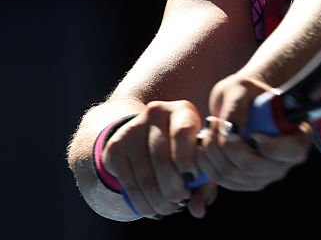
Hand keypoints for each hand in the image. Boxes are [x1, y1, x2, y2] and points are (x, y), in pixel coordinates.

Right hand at [99, 100, 216, 218]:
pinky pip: (129, 182)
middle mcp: (155, 113)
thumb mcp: (198, 159)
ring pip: (144, 174)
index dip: (187, 160)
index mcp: (182, 110)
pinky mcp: (115, 146)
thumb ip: (204, 183)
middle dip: (173, 189)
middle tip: (180, 202)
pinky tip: (151, 208)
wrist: (148, 135)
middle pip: (161, 158)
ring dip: (158, 200)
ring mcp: (132, 128)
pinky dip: (141, 202)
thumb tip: (198, 209)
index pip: (182, 132)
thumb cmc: (184, 149)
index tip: (191, 179)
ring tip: (168, 208)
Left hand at [198, 73, 311, 190]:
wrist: (242, 103)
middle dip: (226, 145)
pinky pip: (221, 180)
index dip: (269, 145)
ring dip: (212, 151)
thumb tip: (231, 130)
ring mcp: (265, 175)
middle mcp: (284, 161)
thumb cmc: (247, 92)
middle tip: (215, 122)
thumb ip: (238, 106)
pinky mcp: (246, 182)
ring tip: (209, 128)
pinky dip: (207, 161)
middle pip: (253, 167)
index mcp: (298, 135)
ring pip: (232, 175)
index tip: (251, 130)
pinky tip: (206, 142)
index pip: (292, 152)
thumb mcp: (243, 88)